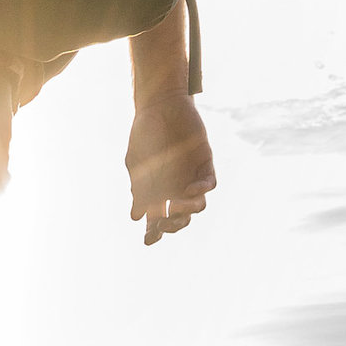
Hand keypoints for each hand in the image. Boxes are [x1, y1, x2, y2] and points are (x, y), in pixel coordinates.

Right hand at [126, 94, 215, 244]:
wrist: (160, 105)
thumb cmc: (145, 133)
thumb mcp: (136, 163)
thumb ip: (138, 189)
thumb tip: (136, 217)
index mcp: (157, 190)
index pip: (157, 219)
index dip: (154, 232)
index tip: (149, 240)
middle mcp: (176, 188)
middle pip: (179, 218)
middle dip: (172, 226)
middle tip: (163, 222)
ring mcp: (191, 177)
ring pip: (197, 206)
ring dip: (187, 212)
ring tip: (175, 208)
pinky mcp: (205, 164)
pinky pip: (209, 184)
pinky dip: (200, 190)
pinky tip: (187, 190)